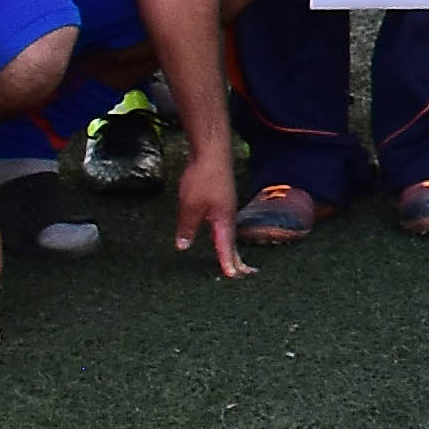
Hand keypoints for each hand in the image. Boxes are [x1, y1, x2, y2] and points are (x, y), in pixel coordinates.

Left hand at [179, 144, 252, 281]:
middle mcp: (228, 215)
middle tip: (245, 274)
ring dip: (231, 248)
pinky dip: (224, 236)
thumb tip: (183, 247)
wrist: (211, 152)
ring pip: (229, 233)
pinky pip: (224, 224)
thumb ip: (187, 228)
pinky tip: (219, 235)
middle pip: (233, 242)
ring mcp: (226, 207)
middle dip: (237, 259)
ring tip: (233, 261)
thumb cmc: (204, 178)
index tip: (233, 276)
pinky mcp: (221, 200)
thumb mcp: (190, 206)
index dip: (228, 262)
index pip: (226, 247)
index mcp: (223, 219)